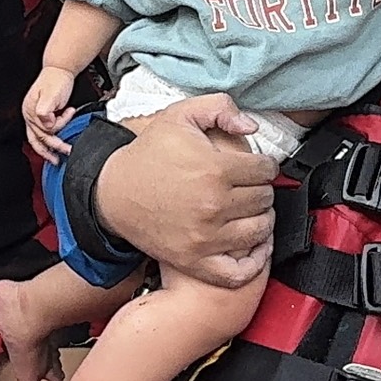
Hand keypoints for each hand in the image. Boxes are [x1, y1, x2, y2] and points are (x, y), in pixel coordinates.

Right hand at [23, 66, 78, 163]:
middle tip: (64, 153)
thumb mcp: (51, 94)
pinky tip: (60, 139)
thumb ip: (45, 110)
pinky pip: (43, 134)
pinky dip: (51, 139)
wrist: (60, 71)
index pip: (42, 130)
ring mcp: (34, 117)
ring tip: (56, 158)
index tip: (67, 116)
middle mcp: (30, 115)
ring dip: (48, 149)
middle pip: (38, 138)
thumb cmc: (56, 80)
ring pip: (38, 140)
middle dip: (52, 148)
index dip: (58, 127)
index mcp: (30, 111)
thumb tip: (46, 124)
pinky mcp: (41, 116)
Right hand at [95, 94, 279, 287]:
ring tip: (251, 210)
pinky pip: (239, 272)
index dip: (265, 165)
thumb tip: (251, 126)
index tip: (257, 166)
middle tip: (248, 186)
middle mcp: (213, 205)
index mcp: (214, 169)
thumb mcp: (179, 115)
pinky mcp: (195, 260)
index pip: (266, 170)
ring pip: (260, 231)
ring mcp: (205, 237)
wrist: (113, 193)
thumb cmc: (147, 157)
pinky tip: (254, 246)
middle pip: (265, 200)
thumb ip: (220, 107)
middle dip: (262, 189)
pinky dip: (254, 261)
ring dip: (262, 219)